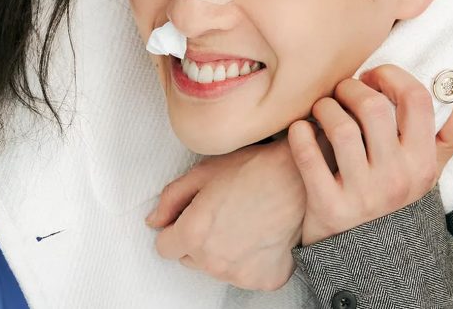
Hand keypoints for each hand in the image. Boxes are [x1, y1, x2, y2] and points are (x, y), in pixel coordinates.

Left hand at [147, 139, 304, 290]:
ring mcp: (241, 275)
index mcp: (193, 235)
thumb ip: (170, 200)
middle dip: (198, 241)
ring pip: (217, 268)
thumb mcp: (201, 174)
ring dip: (223, 251)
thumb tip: (154, 221)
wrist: (298, 179)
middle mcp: (214, 262)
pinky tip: (259, 236)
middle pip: (190, 260)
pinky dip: (250, 260)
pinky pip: (246, 274)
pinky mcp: (265, 280)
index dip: (174, 231)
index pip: (164, 248)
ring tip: (243, 223)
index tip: (188, 220)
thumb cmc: (251, 171)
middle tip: (221, 216)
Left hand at [287, 64, 452, 245]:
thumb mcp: (428, 174)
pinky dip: (299, 133)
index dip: (391, 76)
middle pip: (372, 108)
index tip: (373, 76)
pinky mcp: (329, 206)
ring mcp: (363, 193)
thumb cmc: (395, 201)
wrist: (370, 258)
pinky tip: (300, 128)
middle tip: (341, 91)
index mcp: (423, 163)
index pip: (417, 100)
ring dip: (324, 108)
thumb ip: (446, 138)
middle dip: (351, 88)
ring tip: (322, 109)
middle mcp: (397, 177)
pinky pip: (308, 155)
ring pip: (340, 128)